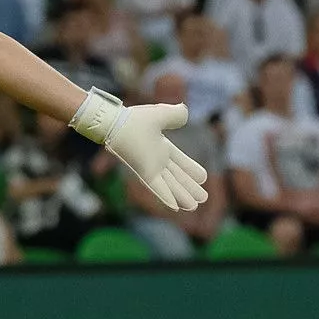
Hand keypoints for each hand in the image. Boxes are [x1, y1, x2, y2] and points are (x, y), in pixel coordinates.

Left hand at [68, 88, 208, 211]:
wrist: (115, 122)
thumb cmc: (132, 119)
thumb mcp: (159, 115)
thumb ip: (173, 114)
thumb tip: (184, 111)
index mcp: (161, 146)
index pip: (180, 161)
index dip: (191, 169)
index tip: (203, 178)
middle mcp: (156, 159)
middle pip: (176, 177)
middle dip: (189, 187)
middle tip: (203, 198)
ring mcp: (150, 167)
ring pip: (169, 185)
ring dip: (181, 196)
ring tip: (194, 207)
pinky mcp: (144, 172)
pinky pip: (157, 187)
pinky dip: (166, 196)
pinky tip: (176, 207)